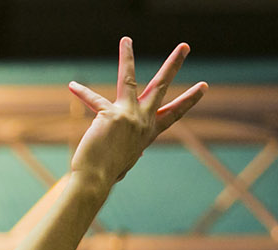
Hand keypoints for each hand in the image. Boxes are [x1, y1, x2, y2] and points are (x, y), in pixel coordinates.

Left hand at [67, 39, 206, 193]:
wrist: (96, 181)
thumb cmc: (107, 175)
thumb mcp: (127, 162)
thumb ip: (132, 152)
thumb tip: (136, 156)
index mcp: (148, 132)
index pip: (174, 114)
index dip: (189, 100)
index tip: (203, 86)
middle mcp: (142, 121)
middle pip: (161, 87)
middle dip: (174, 65)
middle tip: (184, 46)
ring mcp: (129, 116)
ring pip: (130, 79)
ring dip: (127, 57)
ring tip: (126, 40)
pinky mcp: (111, 115)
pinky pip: (93, 99)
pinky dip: (82, 93)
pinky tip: (73, 85)